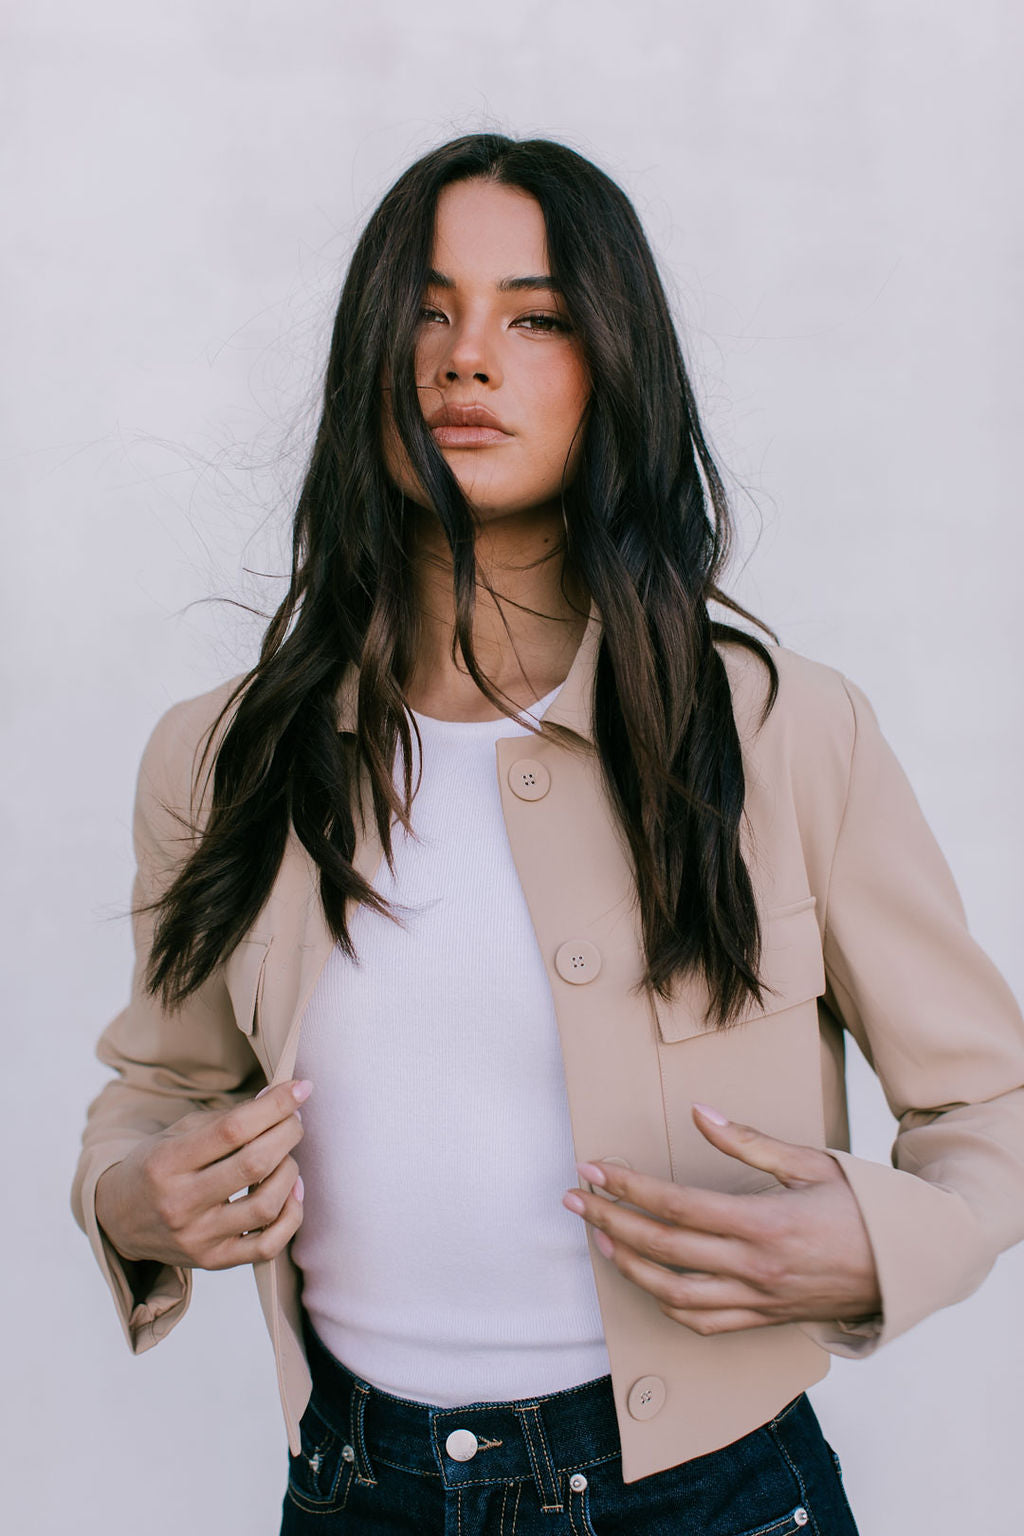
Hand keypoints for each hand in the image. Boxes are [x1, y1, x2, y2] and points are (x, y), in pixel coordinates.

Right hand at [94, 1079, 310, 1270]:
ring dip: (290, 1172)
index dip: (274, 1106)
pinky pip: (268, 1247)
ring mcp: (198, 1238)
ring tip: (286, 1157)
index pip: (232, 1129)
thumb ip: (225, 1119)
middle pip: (254, 1164)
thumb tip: (277, 1099)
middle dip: (287, 1133)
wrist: (119, 1220)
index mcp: (167, 1163)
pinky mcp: (213, 1261)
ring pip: (266, 1205)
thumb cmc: (155, 1166)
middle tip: (294, 1120)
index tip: (300, 1088)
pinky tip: (290, 1194)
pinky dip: (291, 1216)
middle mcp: (181, 1203)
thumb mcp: (176, 1133)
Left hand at [562, 1103, 880, 1334]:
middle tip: (575, 1198)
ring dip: (627, 1264)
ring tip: (599, 1237)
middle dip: (609, 1221)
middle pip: (662, 1247)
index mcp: (764, 1224)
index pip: (676, 1206)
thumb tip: (701, 1113)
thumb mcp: (811, 1162)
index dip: (628, 1188)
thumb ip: (749, 1141)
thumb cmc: (861, 1206)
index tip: (594, 1169)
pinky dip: (665, 1303)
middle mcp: (754, 1268)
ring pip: (673, 1292)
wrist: (906, 1266)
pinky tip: (645, 1279)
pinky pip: (703, 1321)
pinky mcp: (763, 1318)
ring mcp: (757, 1299)